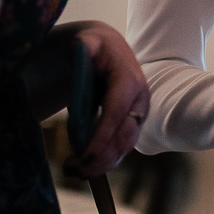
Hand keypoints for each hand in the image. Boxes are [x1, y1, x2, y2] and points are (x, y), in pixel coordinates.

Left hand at [67, 22, 151, 176]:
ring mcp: (137, 114)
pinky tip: (84, 168)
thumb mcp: (87, 41)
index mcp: (129, 80)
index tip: (83, 155)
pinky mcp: (131, 123)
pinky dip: (104, 160)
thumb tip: (81, 50)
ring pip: (124, 147)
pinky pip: (121, 147)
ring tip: (74, 172)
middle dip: (101, 158)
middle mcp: (139, 100)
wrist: (107, 49)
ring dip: (102, 164)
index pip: (116, 113)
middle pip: (124, 137)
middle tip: (74, 170)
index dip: (101, 136)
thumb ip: (84, 46)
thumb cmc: (94, 46)